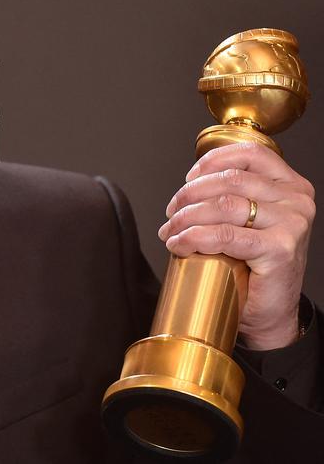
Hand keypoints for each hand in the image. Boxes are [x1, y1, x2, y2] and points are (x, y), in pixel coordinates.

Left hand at [157, 142, 314, 349]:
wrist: (269, 314)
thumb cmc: (253, 267)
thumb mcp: (248, 220)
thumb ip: (232, 195)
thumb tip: (189, 184)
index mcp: (290, 185)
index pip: (249, 154)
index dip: (211, 162)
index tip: (188, 180)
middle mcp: (296, 200)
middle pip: (229, 180)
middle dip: (189, 195)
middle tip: (171, 215)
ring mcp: (291, 224)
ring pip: (223, 204)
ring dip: (185, 217)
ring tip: (171, 232)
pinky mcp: (279, 249)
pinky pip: (224, 235)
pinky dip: (193, 237)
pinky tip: (178, 245)